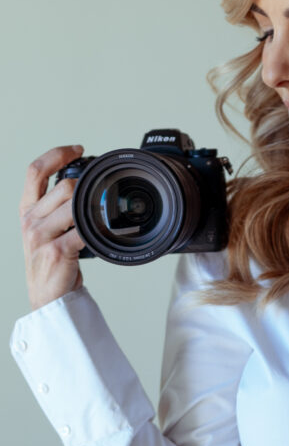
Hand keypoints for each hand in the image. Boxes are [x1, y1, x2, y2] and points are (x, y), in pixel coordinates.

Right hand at [20, 145, 86, 309]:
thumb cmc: (50, 261)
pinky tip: (104, 232)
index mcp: (27, 209)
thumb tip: (84, 186)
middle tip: (98, 200)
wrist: (47, 296)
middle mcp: (30, 220)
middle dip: (86, 190)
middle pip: (63, 186)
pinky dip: (98, 230)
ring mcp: (42, 236)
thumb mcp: (45, 228)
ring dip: (93, 210)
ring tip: (101, 218)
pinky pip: (84, 231)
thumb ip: (56, 206)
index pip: (35, 170)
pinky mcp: (57, 251)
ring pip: (74, 205)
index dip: (56, 153)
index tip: (78, 149)